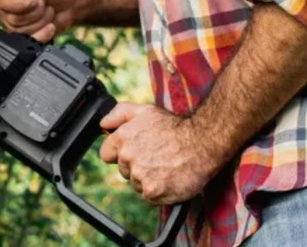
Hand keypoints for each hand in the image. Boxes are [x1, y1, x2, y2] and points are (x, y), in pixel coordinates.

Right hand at [0, 0, 77, 41]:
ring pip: (22, 31)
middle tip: (44, 2)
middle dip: (36, 12)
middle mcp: (6, 7)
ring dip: (42, 21)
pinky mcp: (23, 35)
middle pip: (13, 20)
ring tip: (48, 11)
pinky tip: (50, 26)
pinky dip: (43, 34)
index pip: (2, 3)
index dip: (21, 4)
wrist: (71, 3)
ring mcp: (14, 23)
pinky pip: (28, 41)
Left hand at [99, 103, 220, 204]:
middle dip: (136, 165)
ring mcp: (140, 175)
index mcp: (122, 137)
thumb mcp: (145, 111)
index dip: (119, 154)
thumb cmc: (175, 127)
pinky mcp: (152, 191)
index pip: (106, 154)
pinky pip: (149, 195)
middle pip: (123, 170)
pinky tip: (169, 177)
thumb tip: (103, 124)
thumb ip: (119, 114)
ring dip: (148, 179)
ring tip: (165, 166)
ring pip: (136, 183)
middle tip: (157, 157)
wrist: (203, 142)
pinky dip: (159, 190)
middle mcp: (128, 157)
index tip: (135, 152)